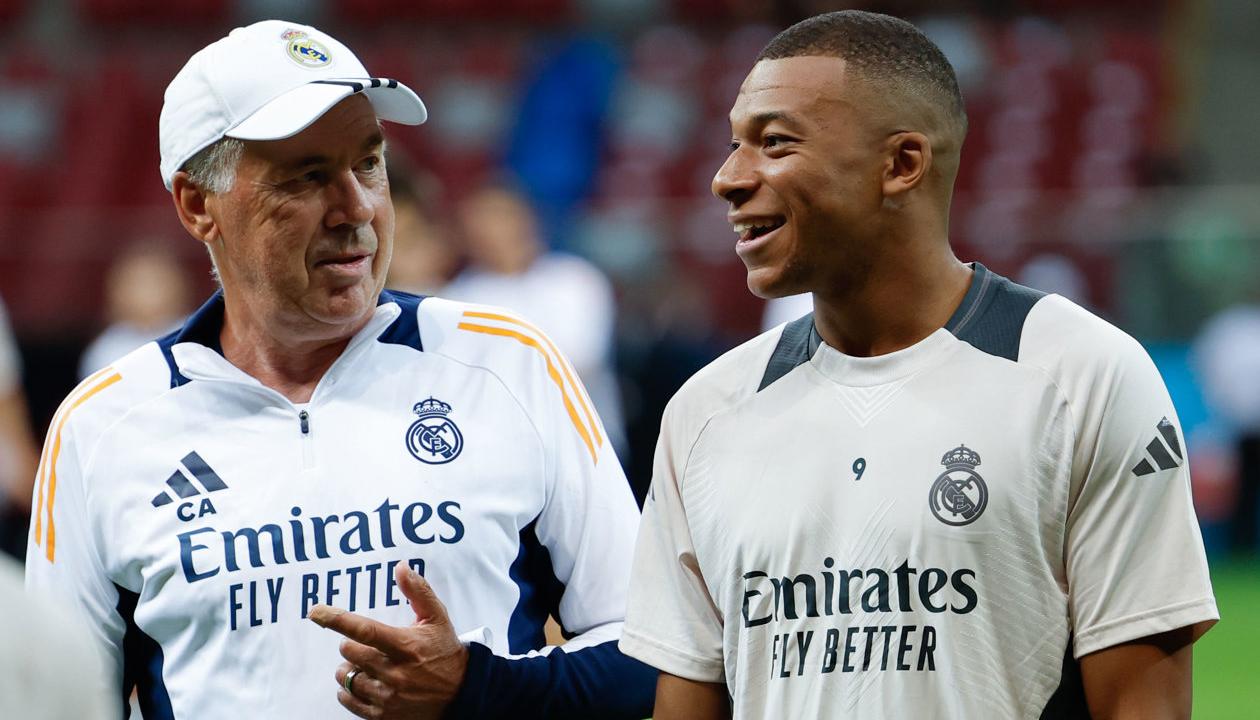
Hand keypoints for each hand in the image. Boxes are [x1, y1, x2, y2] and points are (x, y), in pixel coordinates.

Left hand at [308, 564, 469, 718]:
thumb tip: (401, 567)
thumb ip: (418, 591)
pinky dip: (349, 690)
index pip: (365, 630)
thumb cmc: (446, 652)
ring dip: (348, 667)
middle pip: (351, 653)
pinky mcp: (384, 715)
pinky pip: (350, 700)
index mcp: (407, 646)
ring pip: (347, 677)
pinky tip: (361, 682)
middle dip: (350, 645)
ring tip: (363, 663)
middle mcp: (396, 673)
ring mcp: (388, 697)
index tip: (316, 612)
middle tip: (363, 644)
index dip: (337, 619)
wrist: (462, 694)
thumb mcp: (437, 618)